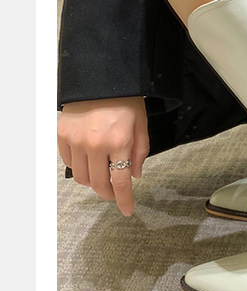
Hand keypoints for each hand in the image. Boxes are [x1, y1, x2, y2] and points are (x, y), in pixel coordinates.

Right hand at [57, 96, 148, 216]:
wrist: (101, 79)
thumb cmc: (125, 101)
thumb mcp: (141, 125)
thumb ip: (140, 152)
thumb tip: (135, 176)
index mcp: (119, 142)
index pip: (121, 181)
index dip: (124, 200)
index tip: (127, 211)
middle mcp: (95, 144)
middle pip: (99, 184)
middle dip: (108, 193)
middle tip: (114, 193)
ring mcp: (76, 141)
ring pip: (82, 178)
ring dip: (93, 182)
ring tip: (101, 174)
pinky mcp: (62, 136)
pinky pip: (69, 163)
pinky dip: (79, 167)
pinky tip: (89, 160)